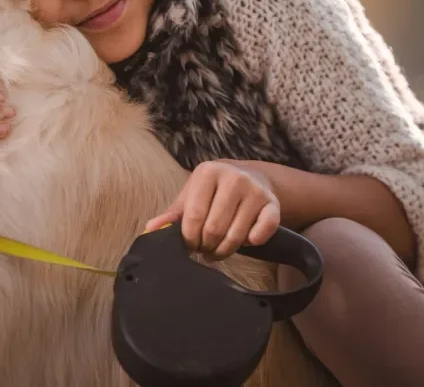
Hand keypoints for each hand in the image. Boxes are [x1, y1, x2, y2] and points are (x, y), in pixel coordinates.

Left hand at [145, 160, 280, 259]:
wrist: (250, 176)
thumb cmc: (214, 191)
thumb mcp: (192, 196)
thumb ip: (173, 214)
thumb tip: (150, 229)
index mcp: (208, 172)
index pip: (193, 216)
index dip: (189, 238)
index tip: (190, 245)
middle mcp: (233, 177)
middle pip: (214, 229)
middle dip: (207, 247)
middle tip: (205, 249)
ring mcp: (255, 190)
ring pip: (236, 236)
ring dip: (225, 250)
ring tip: (219, 249)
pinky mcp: (273, 204)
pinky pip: (262, 232)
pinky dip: (252, 243)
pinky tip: (245, 241)